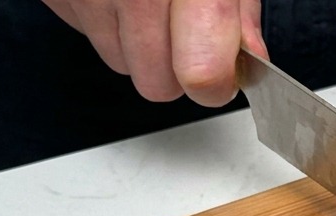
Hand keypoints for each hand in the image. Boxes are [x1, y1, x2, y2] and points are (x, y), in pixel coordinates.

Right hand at [42, 0, 267, 105]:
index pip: (203, 75)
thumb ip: (237, 9)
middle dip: (176, 67)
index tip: (223, 70)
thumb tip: (248, 60)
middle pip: (157, 85)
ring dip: (137, 44)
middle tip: (183, 28)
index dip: (217, 80)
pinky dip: (105, 19)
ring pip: (120, 64)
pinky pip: (86, 32)